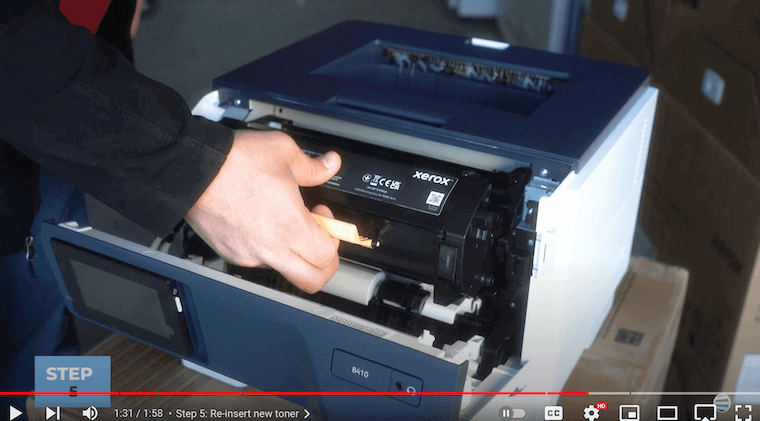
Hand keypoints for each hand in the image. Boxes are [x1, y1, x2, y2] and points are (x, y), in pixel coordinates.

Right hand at [184, 130, 340, 292]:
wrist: (192, 170)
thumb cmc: (234, 162)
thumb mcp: (283, 152)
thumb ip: (313, 166)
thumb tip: (330, 164)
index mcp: (290, 226)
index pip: (328, 256)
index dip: (334, 237)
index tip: (324, 217)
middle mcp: (271, 248)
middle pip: (312, 280)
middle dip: (324, 264)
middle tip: (320, 241)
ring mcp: (249, 255)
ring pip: (285, 270)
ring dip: (294, 254)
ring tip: (285, 223)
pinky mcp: (230, 253)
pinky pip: (258, 261)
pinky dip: (267, 248)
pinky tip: (262, 222)